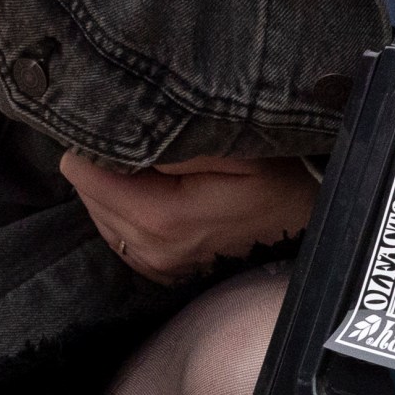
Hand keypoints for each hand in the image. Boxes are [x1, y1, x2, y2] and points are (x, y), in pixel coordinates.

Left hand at [59, 152, 319, 283]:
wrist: (312, 224)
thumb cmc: (282, 179)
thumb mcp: (238, 148)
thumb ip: (173, 141)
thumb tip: (118, 130)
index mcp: (161, 218)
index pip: (82, 172)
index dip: (98, 141)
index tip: (127, 123)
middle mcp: (151, 250)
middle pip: (86, 192)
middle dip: (108, 163)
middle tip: (152, 143)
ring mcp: (157, 266)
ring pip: (98, 212)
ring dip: (119, 186)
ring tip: (159, 166)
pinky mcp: (162, 270)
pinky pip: (118, 232)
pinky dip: (130, 208)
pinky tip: (160, 191)